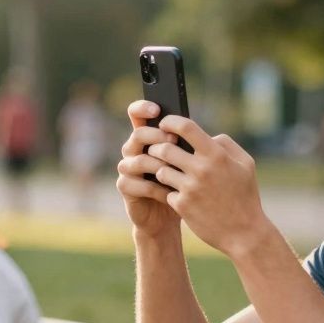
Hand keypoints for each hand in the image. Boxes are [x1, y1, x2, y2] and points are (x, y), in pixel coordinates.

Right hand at [117, 100, 182, 236]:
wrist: (167, 214)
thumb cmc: (180, 182)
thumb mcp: (185, 160)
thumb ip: (185, 144)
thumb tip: (198, 131)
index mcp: (146, 137)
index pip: (136, 114)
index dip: (142, 108)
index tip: (156, 109)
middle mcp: (133, 149)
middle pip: (138, 134)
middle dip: (157, 136)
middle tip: (174, 141)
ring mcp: (127, 168)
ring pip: (138, 160)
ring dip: (159, 164)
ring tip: (176, 170)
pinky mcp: (125, 187)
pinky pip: (138, 184)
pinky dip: (157, 188)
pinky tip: (172, 192)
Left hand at [143, 114, 277, 258]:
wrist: (244, 233)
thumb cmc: (246, 196)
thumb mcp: (246, 165)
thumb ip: (226, 145)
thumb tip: (207, 135)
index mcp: (216, 155)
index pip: (185, 127)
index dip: (170, 122)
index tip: (165, 123)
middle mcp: (201, 170)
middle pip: (165, 148)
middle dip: (158, 146)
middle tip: (158, 149)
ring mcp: (190, 189)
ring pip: (160, 170)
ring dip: (161, 169)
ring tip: (167, 171)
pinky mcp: (182, 206)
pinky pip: (165, 191)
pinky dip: (168, 191)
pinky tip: (175, 193)